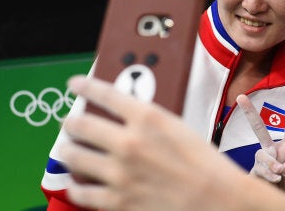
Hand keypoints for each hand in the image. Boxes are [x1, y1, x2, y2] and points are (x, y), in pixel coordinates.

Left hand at [59, 75, 284, 210]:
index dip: (85, 86)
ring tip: (67, 151)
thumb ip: (150, 120)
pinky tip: (77, 183)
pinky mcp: (117, 201)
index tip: (75, 85)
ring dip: (67, 151)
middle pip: (80, 125)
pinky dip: (76, 186)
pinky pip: (81, 192)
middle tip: (70, 123)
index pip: (105, 94)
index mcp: (147, 118)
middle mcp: (128, 142)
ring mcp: (119, 173)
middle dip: (70, 122)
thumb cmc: (204, 164)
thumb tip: (125, 117)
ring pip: (72, 157)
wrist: (217, 199)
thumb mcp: (179, 128)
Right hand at [237, 90, 284, 199]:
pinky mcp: (253, 174)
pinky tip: (275, 182)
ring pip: (261, 155)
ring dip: (271, 164)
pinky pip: (257, 171)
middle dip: (250, 113)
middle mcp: (272, 151)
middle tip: (240, 97)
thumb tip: (283, 166)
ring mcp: (261, 162)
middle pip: (259, 130)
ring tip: (280, 176)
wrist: (282, 201)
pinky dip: (267, 176)